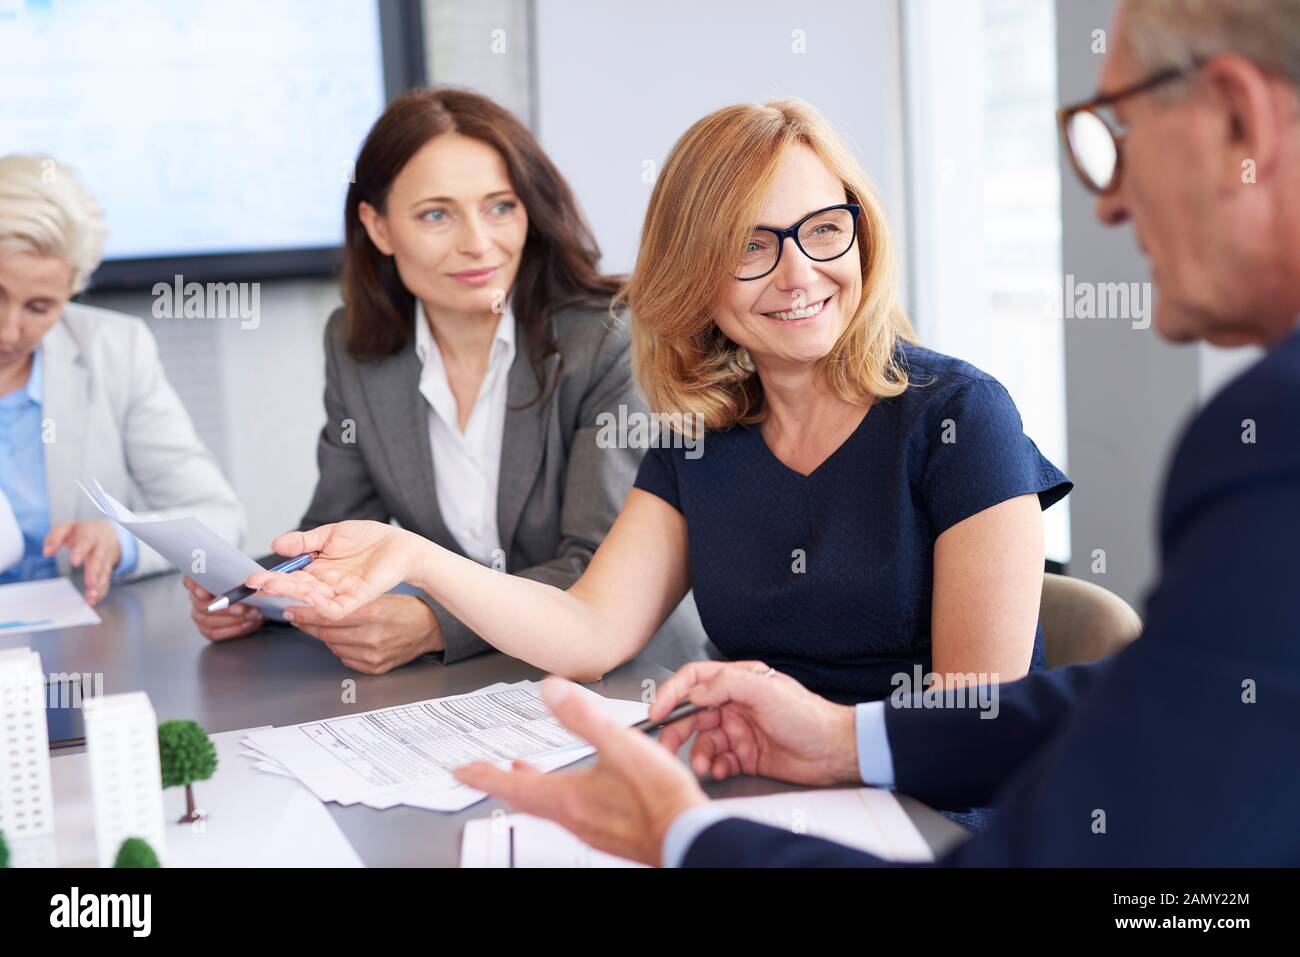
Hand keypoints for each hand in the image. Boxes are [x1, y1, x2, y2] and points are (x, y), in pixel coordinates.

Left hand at [43, 520, 120, 605]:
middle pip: (98, 560)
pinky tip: (94, 600)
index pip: (86, 542)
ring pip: (104, 573)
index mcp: (89, 535)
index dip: (80, 552)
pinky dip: (101, 591)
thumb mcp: (68, 528)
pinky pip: (105, 581)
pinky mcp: (106, 570)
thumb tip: (46, 552)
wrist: (109, 533)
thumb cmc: (83, 532)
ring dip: (99, 585)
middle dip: (94, 572)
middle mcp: (99, 548)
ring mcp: (105, 560)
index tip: (74, 562)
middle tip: (90, 584)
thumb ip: (55, 536)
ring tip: (91, 597)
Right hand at [184, 576, 263, 639]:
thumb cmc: (248, 587)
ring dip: (233, 619)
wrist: (255, 603)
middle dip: (225, 608)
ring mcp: (200, 615)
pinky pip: (215, 633)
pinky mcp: (207, 630)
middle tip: (243, 608)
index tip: (205, 593)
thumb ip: (249, 576)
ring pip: (210, 620)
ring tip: (251, 614)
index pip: (190, 581)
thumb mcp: (250, 577)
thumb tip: (252, 581)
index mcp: (201, 582)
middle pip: (203, 605)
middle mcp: (197, 599)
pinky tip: (247, 623)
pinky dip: (233, 629)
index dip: (195, 587)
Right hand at [245, 521, 422, 618]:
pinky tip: (311, 598)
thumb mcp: (332, 535)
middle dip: (276, 586)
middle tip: (256, 583)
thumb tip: (276, 544)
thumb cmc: (369, 539)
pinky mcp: (358, 598)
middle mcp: (325, 585)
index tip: (251, 578)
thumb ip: (305, 541)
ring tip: (276, 587)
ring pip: (312, 599)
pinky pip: (338, 608)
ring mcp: (340, 593)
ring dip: (294, 594)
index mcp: (316, 570)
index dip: (271, 578)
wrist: (401, 545)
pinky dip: (324, 606)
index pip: (289, 577)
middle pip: (296, 589)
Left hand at [284, 595, 441, 673]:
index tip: (291, 610)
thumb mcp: (379, 597)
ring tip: (326, 626)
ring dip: (325, 636)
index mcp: (374, 613)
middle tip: (298, 616)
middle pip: (327, 632)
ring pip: (333, 646)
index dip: (306, 613)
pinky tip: (345, 640)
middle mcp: (372, 636)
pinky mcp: (374, 668)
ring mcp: (372, 655)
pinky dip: (341, 648)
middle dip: (310, 624)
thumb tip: (317, 604)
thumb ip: (349, 603)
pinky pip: (345, 658)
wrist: (429, 630)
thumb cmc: (405, 610)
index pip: (329, 615)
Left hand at [454, 678, 708, 866]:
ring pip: (546, 806)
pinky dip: (556, 796)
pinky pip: (570, 812)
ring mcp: (590, 827)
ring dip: (529, 788)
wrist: (688, 835)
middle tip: (483, 773)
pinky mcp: (608, 831)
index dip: (483, 774)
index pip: (511, 784)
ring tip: (523, 774)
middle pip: (524, 799)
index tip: (461, 770)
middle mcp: (572, 816)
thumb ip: (584, 716)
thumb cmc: (659, 798)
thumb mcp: (620, 744)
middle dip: (502, 781)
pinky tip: (574, 789)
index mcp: (567, 796)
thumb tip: (551, 689)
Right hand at [651, 660, 859, 786]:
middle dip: (676, 730)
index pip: (695, 680)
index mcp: (739, 682)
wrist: (834, 751)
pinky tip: (720, 770)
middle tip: (665, 745)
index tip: (657, 710)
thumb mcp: (767, 690)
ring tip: (704, 765)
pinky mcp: (745, 756)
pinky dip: (714, 767)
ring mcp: (739, 731)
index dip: (672, 693)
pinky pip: (718, 760)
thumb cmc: (809, 717)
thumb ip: (727, 684)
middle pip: (692, 714)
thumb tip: (695, 690)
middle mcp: (735, 705)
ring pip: (703, 741)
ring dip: (698, 754)